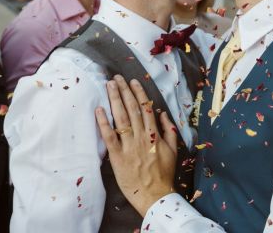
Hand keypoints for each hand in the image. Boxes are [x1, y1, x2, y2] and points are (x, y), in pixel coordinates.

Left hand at [95, 75, 178, 215]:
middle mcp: (141, 137)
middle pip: (132, 109)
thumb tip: (163, 114)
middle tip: (116, 77)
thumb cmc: (164, 175)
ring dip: (114, 100)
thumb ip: (169, 131)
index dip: (139, 93)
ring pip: (121, 118)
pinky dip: (104, 122)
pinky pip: (109, 137)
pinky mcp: (117, 157)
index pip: (146, 108)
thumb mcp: (173, 151)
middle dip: (124, 91)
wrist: (155, 196)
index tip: (132, 81)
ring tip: (109, 86)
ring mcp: (129, 146)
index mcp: (155, 135)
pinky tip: (99, 110)